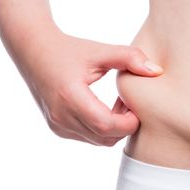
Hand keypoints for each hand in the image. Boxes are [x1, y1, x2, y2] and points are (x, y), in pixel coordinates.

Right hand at [6, 24, 163, 145]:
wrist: (33, 50)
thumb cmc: (68, 49)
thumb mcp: (100, 51)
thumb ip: (129, 58)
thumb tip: (156, 72)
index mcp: (71, 97)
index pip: (107, 126)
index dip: (129, 122)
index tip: (137, 106)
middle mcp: (61, 116)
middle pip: (105, 137)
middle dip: (124, 125)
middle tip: (130, 103)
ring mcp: (57, 124)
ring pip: (98, 141)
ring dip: (113, 128)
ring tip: (118, 104)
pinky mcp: (57, 127)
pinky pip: (88, 137)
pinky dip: (101, 128)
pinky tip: (104, 108)